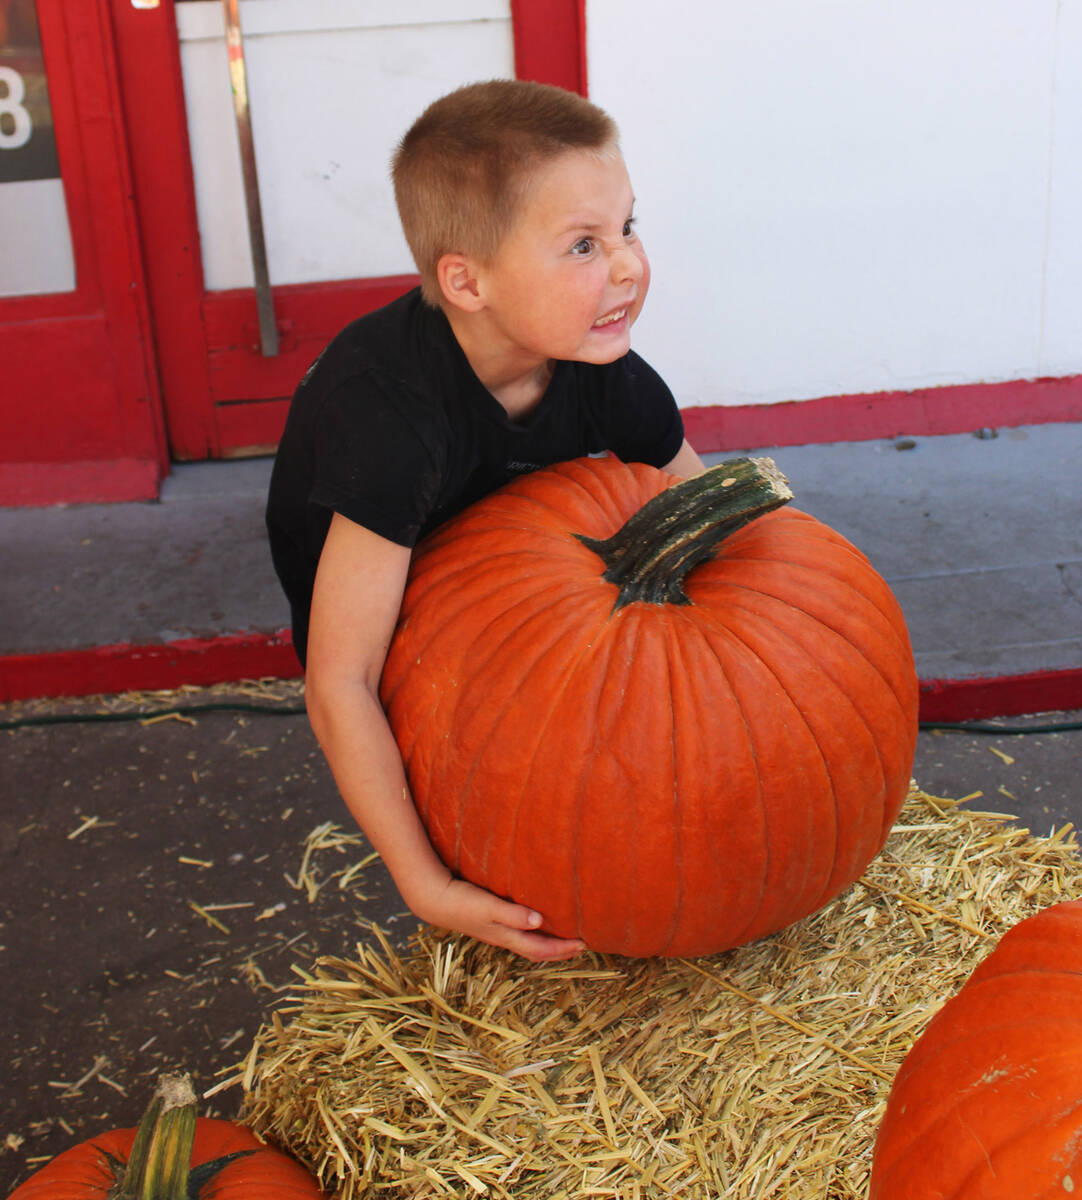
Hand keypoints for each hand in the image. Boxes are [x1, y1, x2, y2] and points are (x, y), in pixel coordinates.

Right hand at [410, 874, 586, 962]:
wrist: (433, 898)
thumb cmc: (461, 901)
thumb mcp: (488, 907)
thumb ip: (512, 914)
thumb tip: (540, 921)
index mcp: (506, 936)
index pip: (540, 949)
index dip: (562, 949)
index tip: (583, 944)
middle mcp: (503, 936)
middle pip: (537, 949)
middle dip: (560, 950)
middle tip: (581, 943)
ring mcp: (496, 930)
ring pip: (528, 942)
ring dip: (548, 941)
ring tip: (564, 934)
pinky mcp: (490, 921)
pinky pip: (519, 931)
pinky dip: (534, 931)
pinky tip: (536, 920)